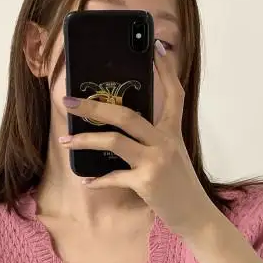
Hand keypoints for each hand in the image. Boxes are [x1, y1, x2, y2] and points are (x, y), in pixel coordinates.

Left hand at [59, 40, 215, 238]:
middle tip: (68, 101)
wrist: (195, 215)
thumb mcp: (173, 155)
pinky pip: (114, 177)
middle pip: (126, 114)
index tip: (155, 47)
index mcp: (173, 131)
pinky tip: (86, 180)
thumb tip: (120, 127)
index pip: (173, 93)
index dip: (165, 69)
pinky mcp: (146, 182)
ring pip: (114, 141)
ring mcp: (155, 161)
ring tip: (66, 139)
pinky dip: (98, 180)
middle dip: (94, 106)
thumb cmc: (180, 185)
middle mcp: (165, 141)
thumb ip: (154, 138)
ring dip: (86, 140)